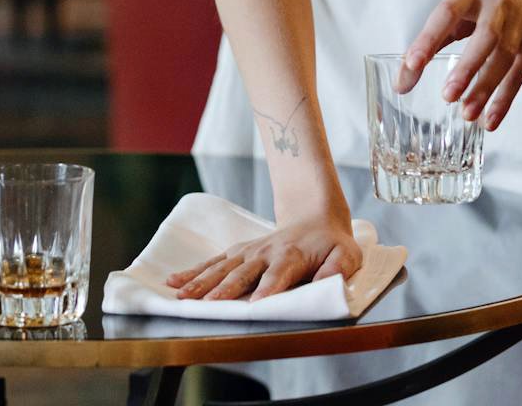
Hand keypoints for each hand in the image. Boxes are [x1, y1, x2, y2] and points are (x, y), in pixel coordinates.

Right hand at [165, 208, 361, 299]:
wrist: (316, 216)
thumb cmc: (332, 243)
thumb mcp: (348, 255)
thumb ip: (338, 269)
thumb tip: (327, 283)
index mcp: (292, 256)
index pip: (278, 275)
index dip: (267, 290)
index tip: (254, 305)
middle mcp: (266, 252)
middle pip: (242, 273)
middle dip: (223, 289)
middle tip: (205, 304)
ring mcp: (249, 251)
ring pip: (222, 267)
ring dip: (201, 281)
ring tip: (181, 296)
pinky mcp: (239, 251)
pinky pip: (214, 261)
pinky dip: (193, 270)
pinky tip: (174, 281)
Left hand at [397, 0, 521, 129]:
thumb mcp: (458, 3)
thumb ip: (432, 38)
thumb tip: (404, 80)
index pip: (446, 14)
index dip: (429, 39)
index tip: (413, 64)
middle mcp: (497, 6)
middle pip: (484, 38)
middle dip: (466, 68)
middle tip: (448, 95)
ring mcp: (520, 24)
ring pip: (504, 59)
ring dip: (485, 89)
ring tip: (466, 114)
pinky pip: (519, 74)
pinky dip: (505, 99)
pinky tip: (490, 120)